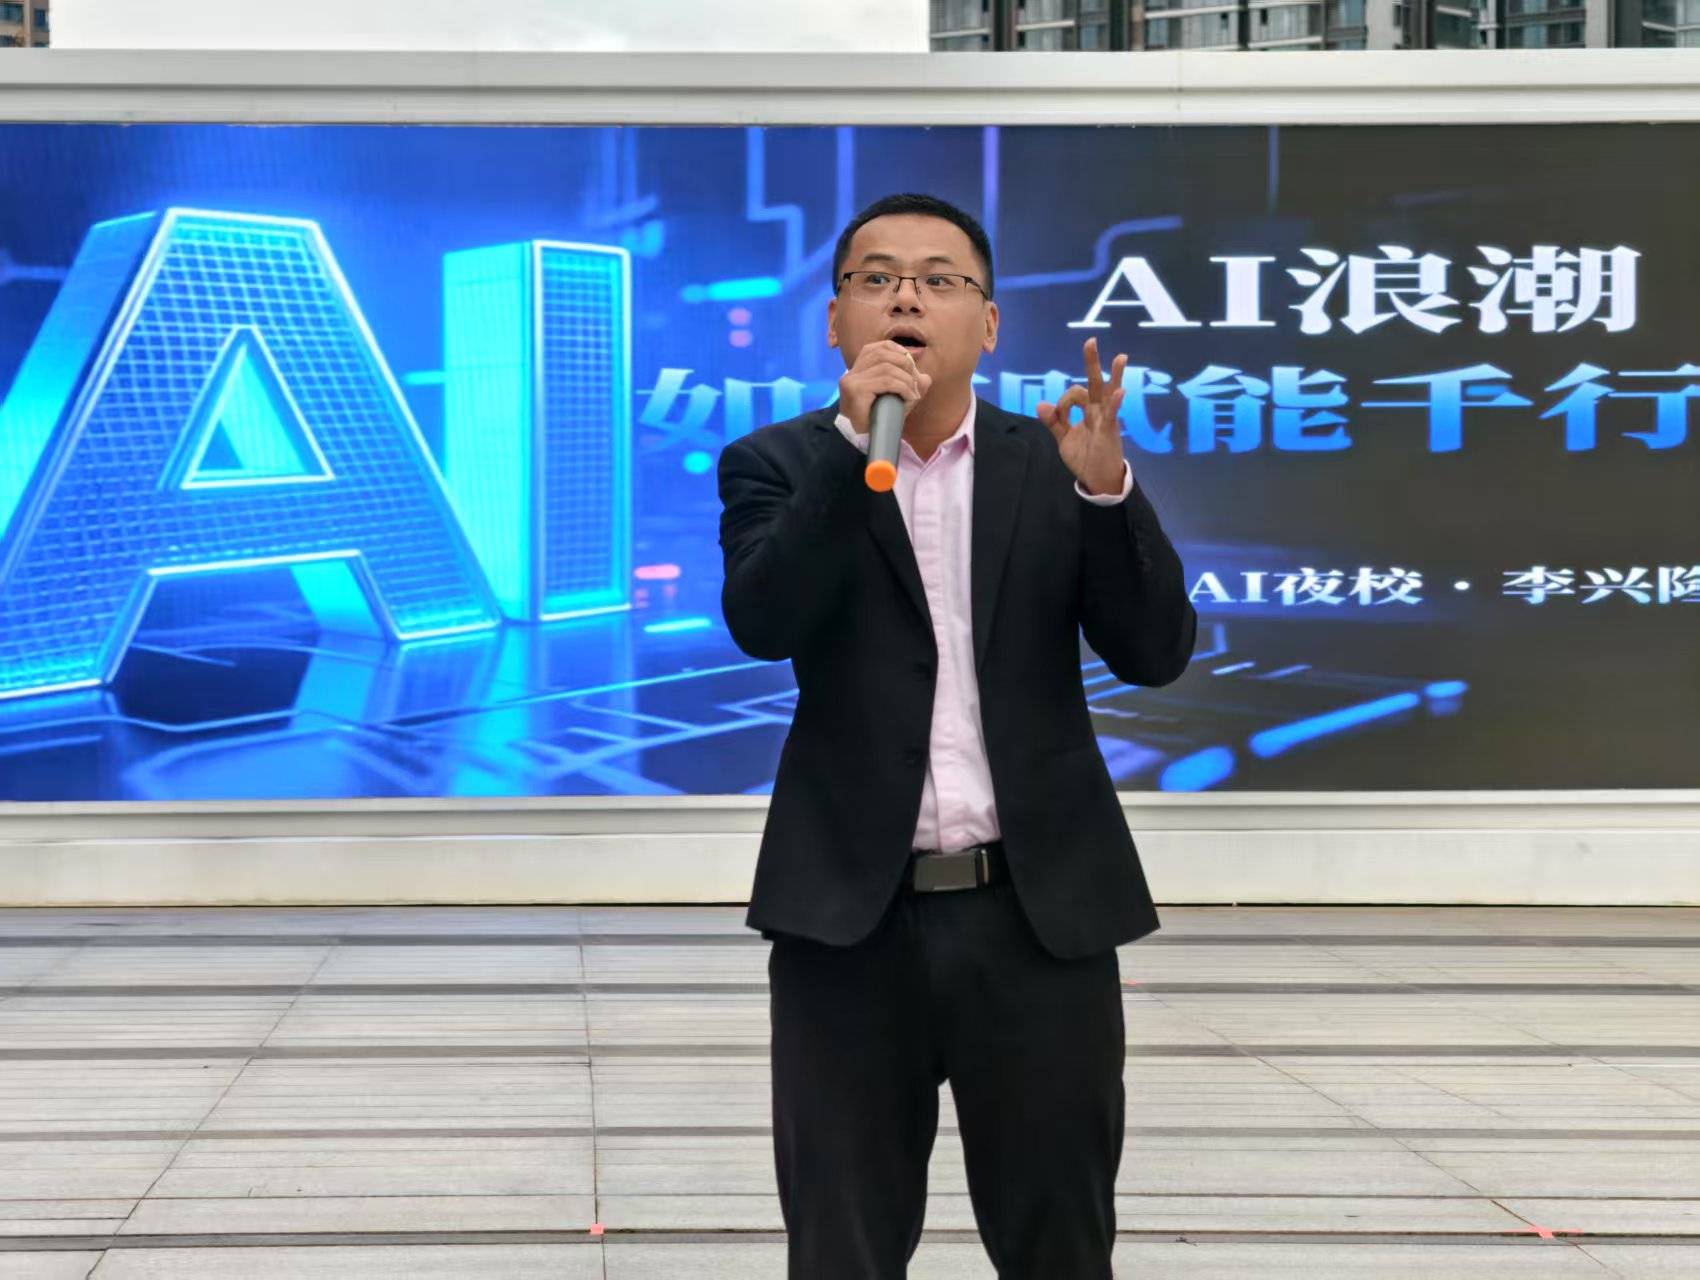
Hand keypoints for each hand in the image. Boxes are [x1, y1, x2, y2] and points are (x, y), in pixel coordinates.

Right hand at [838, 340, 932, 434]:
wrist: (859, 440)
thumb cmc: (878, 418)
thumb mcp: (897, 399)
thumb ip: (910, 386)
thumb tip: (926, 377)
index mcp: (859, 367)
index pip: (882, 346)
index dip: (901, 352)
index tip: (912, 369)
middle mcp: (852, 371)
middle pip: (885, 354)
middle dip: (907, 366)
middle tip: (916, 384)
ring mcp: (852, 381)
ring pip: (887, 368)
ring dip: (907, 380)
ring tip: (913, 394)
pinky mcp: (856, 391)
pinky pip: (886, 381)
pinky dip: (903, 388)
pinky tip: (910, 397)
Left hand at [1037, 336, 1127, 495]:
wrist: (1097, 479)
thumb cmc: (1085, 458)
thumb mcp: (1064, 439)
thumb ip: (1053, 422)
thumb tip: (1040, 403)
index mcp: (1087, 411)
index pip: (1073, 395)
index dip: (1061, 403)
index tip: (1057, 417)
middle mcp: (1098, 411)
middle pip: (1095, 382)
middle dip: (1092, 362)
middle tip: (1090, 341)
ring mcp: (1105, 419)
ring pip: (1109, 393)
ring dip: (1115, 375)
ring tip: (1121, 357)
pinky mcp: (1109, 431)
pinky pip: (1112, 414)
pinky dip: (1114, 403)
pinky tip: (1120, 391)